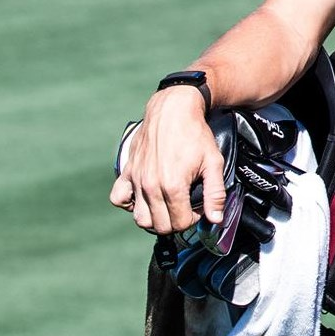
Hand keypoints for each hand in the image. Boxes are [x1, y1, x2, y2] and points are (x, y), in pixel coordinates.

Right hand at [107, 86, 225, 236]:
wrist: (172, 110)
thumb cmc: (195, 134)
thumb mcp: (214, 162)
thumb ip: (215, 193)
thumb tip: (216, 219)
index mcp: (173, 186)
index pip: (180, 223)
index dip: (194, 219)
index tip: (198, 207)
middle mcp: (151, 186)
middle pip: (160, 225)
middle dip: (176, 221)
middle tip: (185, 206)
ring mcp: (137, 179)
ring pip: (140, 218)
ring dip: (154, 218)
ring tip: (167, 205)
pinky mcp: (128, 171)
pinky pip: (118, 198)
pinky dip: (128, 204)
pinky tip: (144, 198)